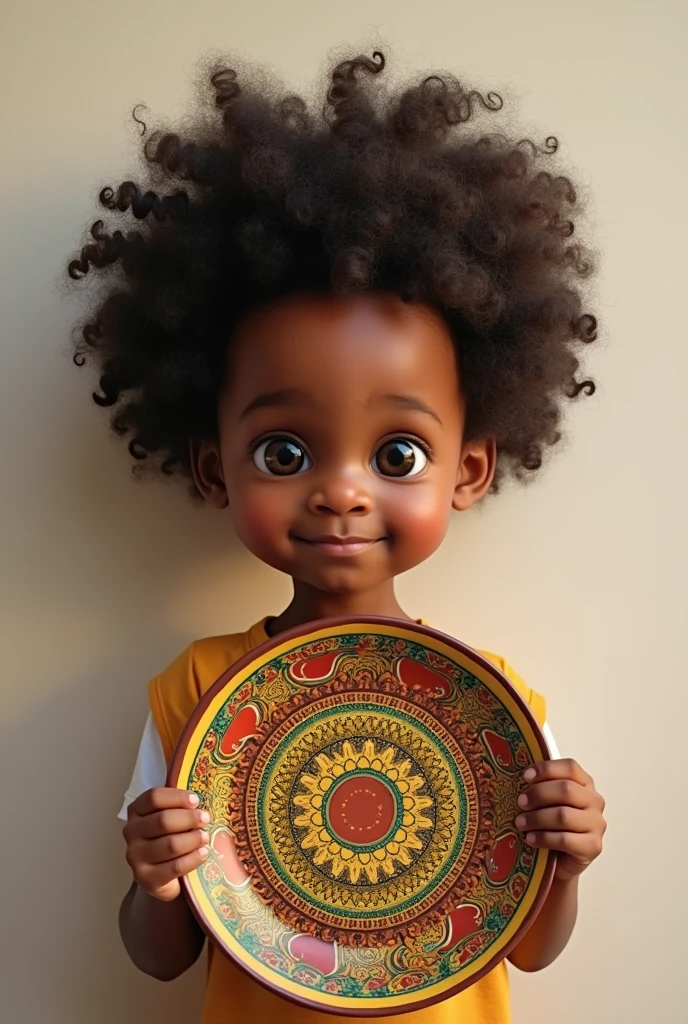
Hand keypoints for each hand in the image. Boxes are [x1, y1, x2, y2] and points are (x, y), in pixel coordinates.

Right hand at [123, 788, 210, 901]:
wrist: (162, 875)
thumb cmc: (169, 837)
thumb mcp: (171, 817)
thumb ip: (179, 805)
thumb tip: (204, 792)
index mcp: (136, 810)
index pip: (154, 798)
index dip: (177, 797)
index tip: (196, 800)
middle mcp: (131, 832)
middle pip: (163, 820)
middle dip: (189, 819)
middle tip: (206, 818)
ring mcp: (135, 856)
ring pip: (170, 845)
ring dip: (193, 839)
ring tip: (205, 837)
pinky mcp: (145, 878)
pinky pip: (174, 867)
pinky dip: (192, 859)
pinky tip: (203, 853)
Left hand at [515, 758, 605, 881]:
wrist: (562, 860)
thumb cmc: (553, 825)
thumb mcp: (547, 802)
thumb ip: (541, 788)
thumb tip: (514, 776)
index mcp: (585, 784)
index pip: (570, 768)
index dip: (547, 769)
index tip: (525, 776)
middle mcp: (595, 801)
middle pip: (567, 790)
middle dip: (539, 795)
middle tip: (520, 802)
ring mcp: (597, 825)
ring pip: (564, 816)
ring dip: (536, 818)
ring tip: (520, 823)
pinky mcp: (593, 847)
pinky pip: (565, 839)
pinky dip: (543, 838)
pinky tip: (530, 839)